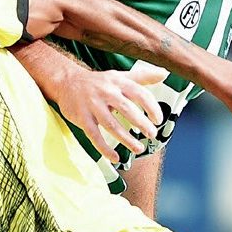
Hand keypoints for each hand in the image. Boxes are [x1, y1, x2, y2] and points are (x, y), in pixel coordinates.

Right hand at [47, 66, 165, 163]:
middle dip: (142, 124)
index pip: (140, 94)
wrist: (67, 82)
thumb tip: (165, 73)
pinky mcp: (82, 118)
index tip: (158, 119)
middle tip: (152, 135)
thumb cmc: (98, 81)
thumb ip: (142, 76)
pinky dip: (104, 148)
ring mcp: (93, 106)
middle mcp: (106, 92)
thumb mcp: (119, 75)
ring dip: (127, 139)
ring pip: (112, 125)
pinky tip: (115, 158)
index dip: (152, 107)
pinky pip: (94, 136)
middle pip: (127, 110)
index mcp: (118, 82)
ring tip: (139, 148)